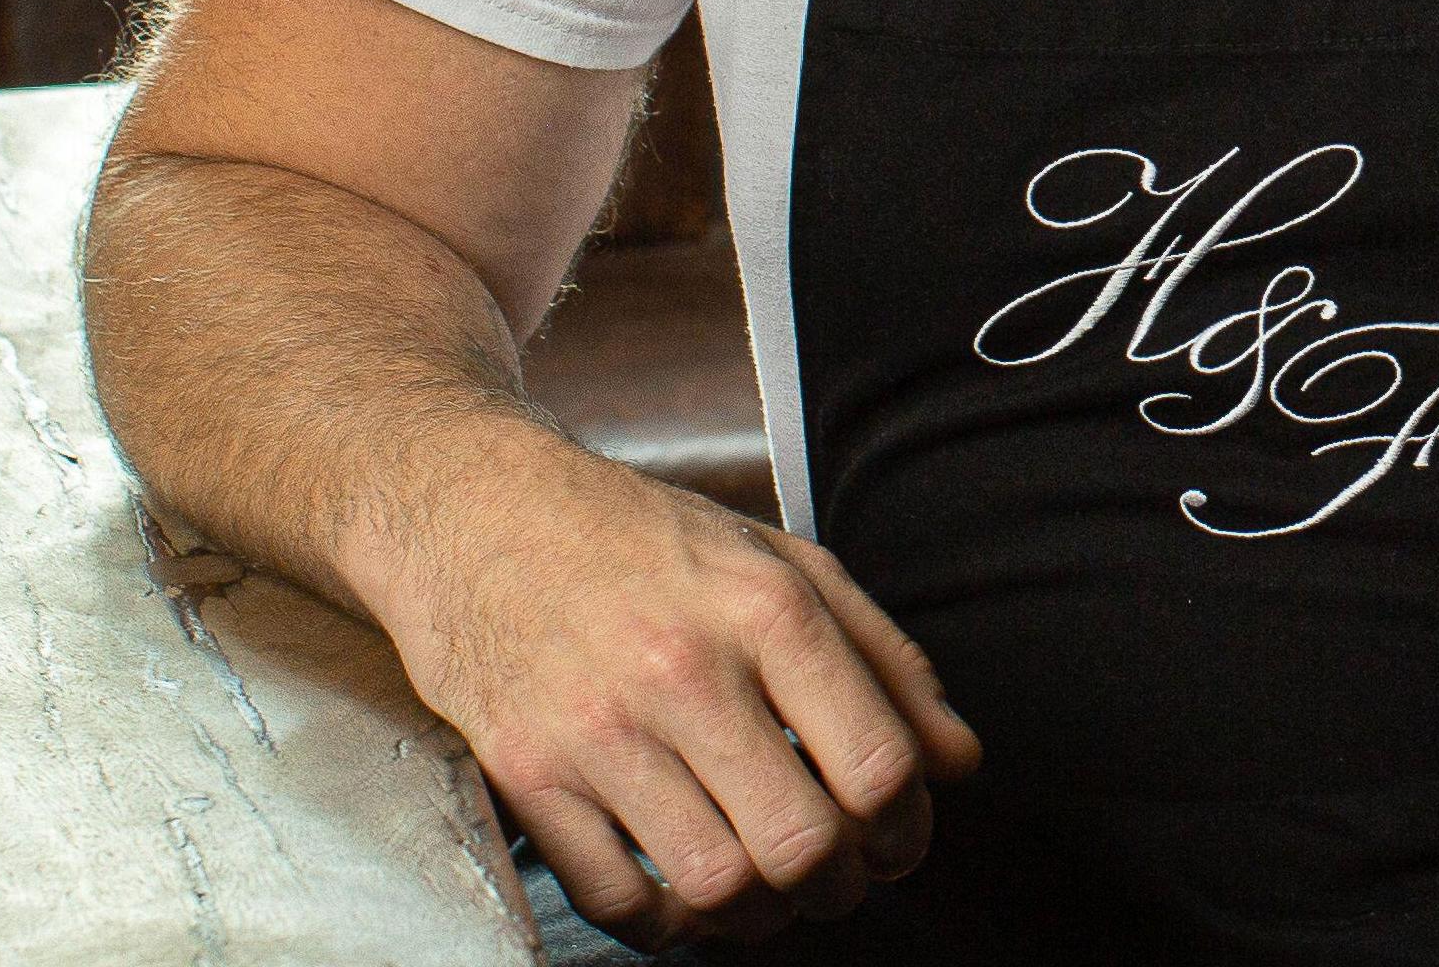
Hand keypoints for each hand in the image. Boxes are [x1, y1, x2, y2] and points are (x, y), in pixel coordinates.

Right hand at [356, 417, 982, 950]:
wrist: (482, 514)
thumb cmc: (644, 540)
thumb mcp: (785, 563)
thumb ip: (885, 658)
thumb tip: (955, 760)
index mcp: (767, 609)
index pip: (876, 765)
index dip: (906, 827)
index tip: (897, 836)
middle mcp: (685, 669)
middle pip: (803, 842)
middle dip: (840, 884)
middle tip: (836, 876)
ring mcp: (599, 728)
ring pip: (716, 884)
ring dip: (759, 914)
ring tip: (767, 889)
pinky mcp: (528, 773)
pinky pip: (616, 901)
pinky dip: (666, 925)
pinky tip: (684, 894)